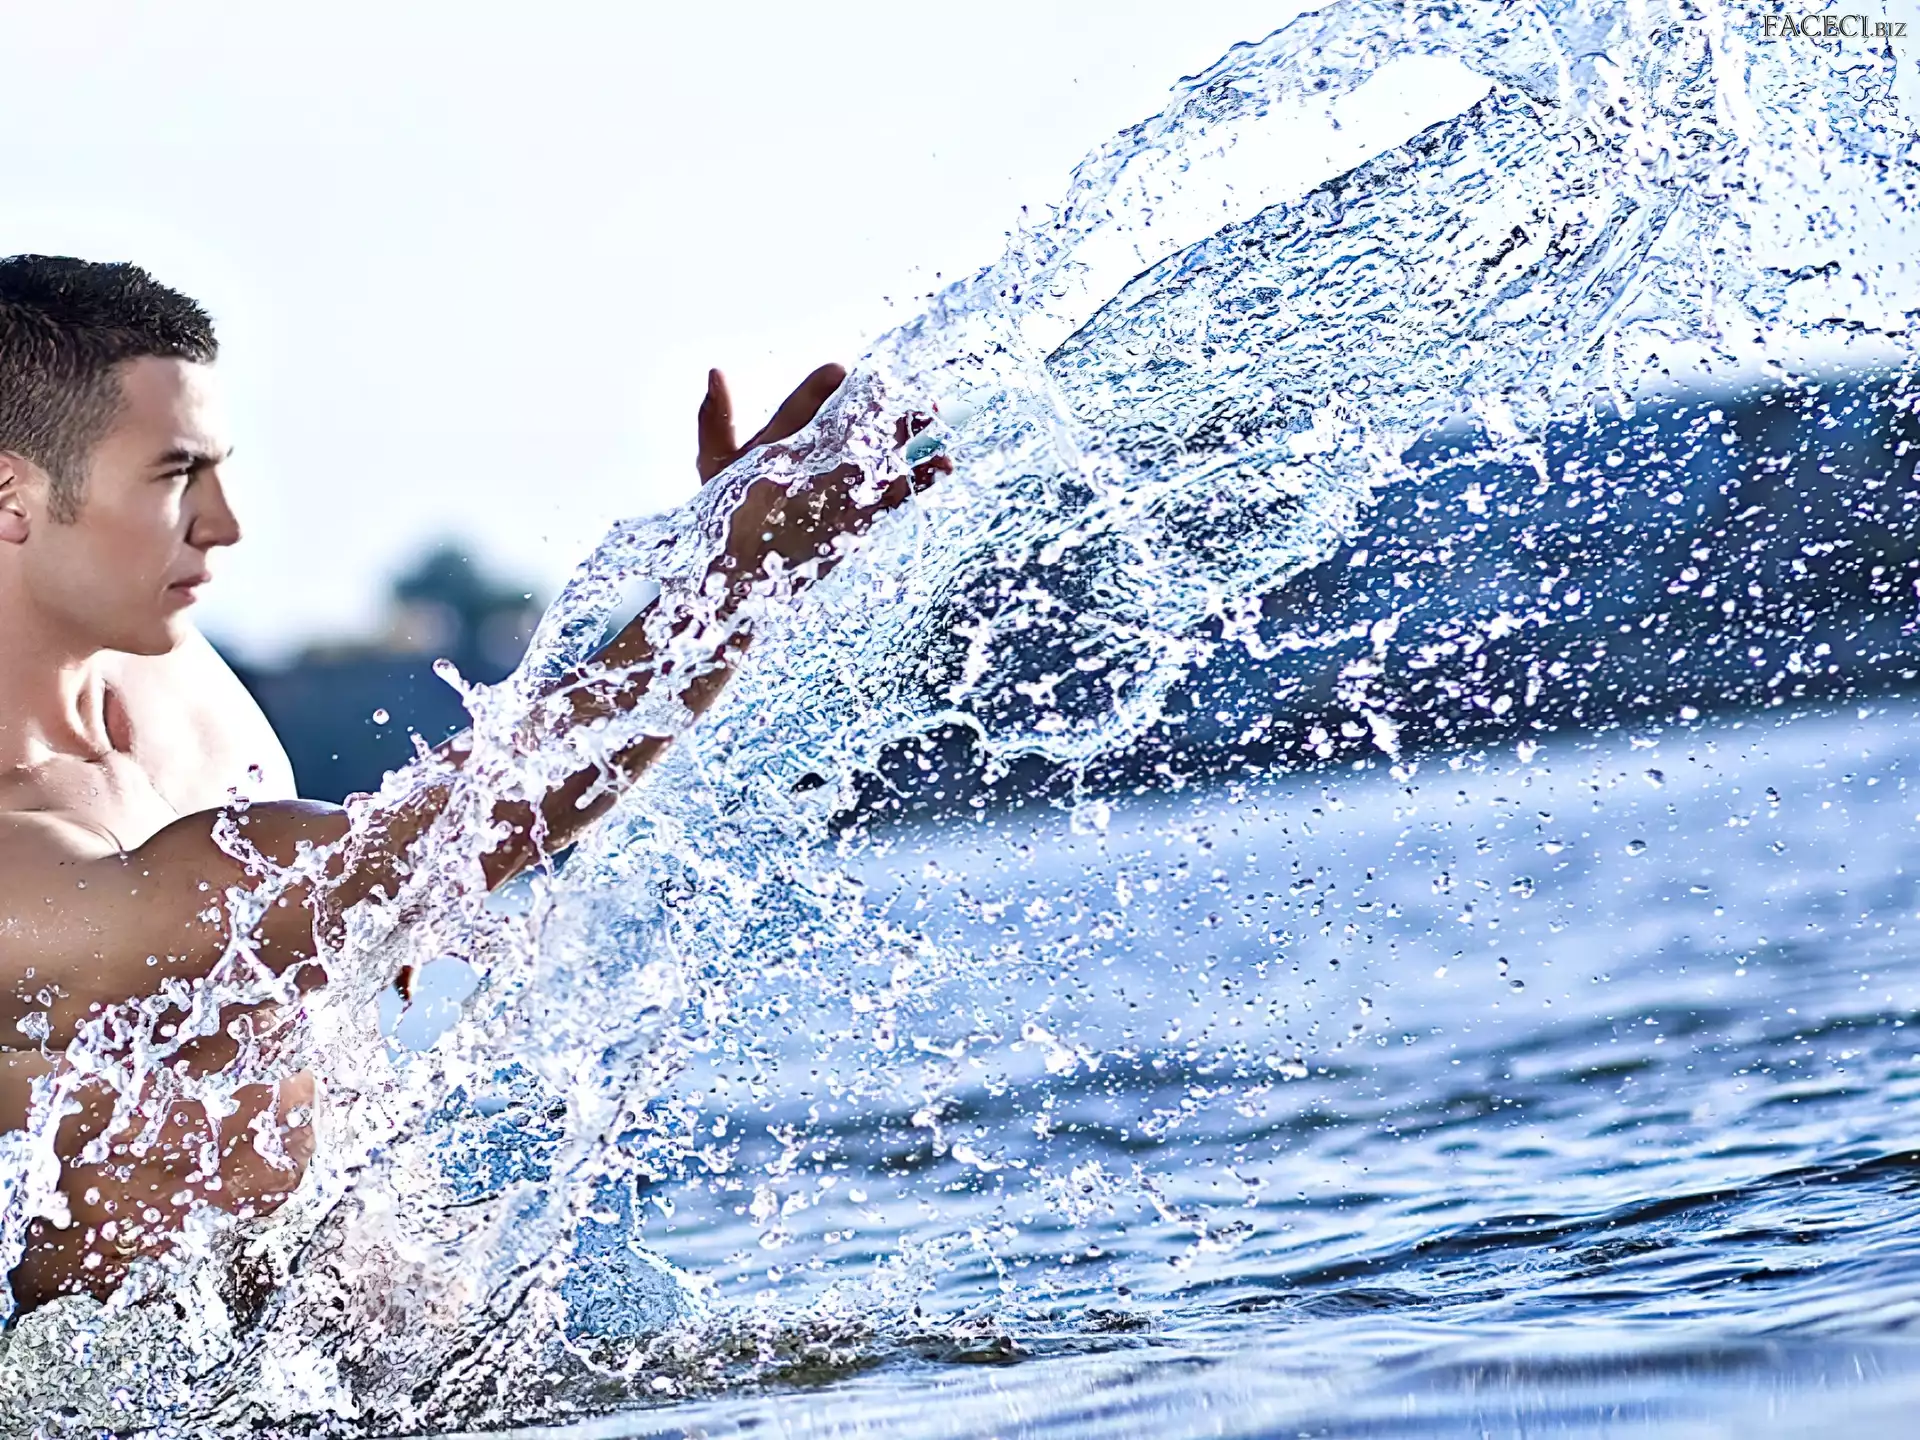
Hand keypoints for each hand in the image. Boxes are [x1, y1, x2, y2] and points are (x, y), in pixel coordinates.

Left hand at [695, 365, 949, 603]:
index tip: (838, 371)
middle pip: (856, 422)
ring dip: (910, 436)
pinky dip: (920, 480)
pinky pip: (895, 495)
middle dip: (882, 404)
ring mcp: (842, 487)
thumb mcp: (715, 467)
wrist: (734, 579)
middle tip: (901, 388)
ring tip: (933, 418)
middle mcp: (818, 457)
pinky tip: (941, 466)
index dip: (824, 386)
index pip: (808, 404)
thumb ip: (716, 422)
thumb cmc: (718, 522)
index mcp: (785, 438)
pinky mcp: (861, 517)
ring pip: (882, 453)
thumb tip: (716, 371)